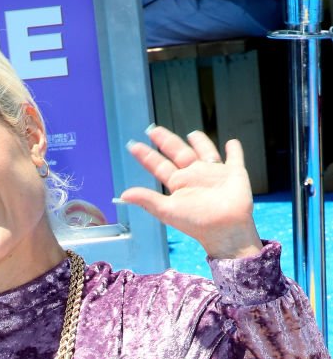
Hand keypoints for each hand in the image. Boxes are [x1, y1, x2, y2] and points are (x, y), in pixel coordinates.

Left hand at [119, 125, 261, 259]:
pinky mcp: (234, 173)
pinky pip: (235, 158)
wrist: (225, 228)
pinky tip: (232, 143)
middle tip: (153, 129)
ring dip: (200, 142)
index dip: (146, 156)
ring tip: (192, 133)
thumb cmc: (197, 222)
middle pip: (178, 153)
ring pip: (205, 152)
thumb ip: (147, 200)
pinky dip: (234, 150)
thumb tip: (123, 194)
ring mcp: (214, 173)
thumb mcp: (168, 210)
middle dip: (166, 141)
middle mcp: (194, 176)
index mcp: (178, 184)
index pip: (159, 166)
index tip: (134, 145)